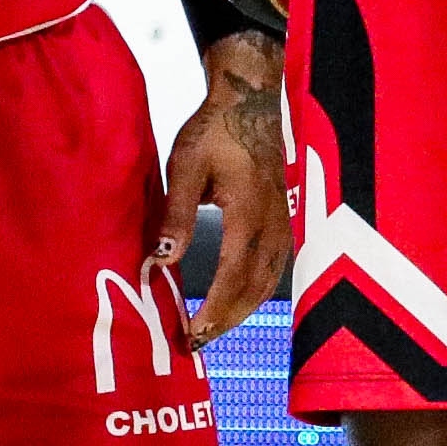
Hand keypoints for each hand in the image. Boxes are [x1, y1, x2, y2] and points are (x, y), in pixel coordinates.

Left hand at [157, 32, 286, 340]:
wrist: (250, 102)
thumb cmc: (214, 130)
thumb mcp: (186, 165)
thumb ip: (177, 213)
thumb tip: (164, 258)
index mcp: (248, 213)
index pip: (233, 277)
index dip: (214, 311)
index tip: (192, 333)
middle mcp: (272, 225)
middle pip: (254, 289)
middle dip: (226, 321)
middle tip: (196, 343)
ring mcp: (282, 224)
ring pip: (268, 283)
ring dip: (241, 311)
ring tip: (211, 330)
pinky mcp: (282, 222)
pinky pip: (273, 269)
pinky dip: (253, 293)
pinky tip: (234, 303)